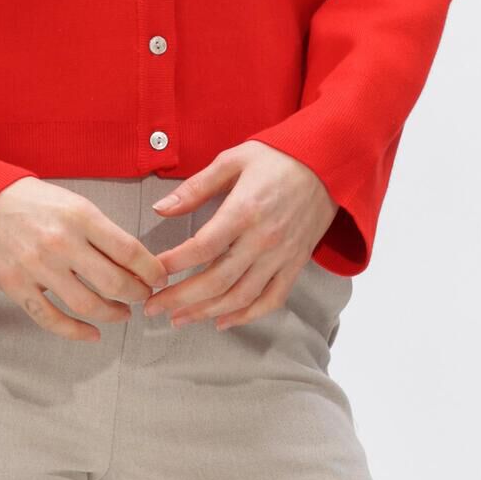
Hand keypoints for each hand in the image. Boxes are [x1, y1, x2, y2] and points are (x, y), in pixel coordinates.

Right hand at [0, 180, 171, 340]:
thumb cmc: (27, 200)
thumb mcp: (70, 202)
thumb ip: (99, 230)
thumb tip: (132, 260)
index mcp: (80, 216)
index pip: (130, 251)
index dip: (152, 270)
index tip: (159, 277)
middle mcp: (61, 243)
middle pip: (114, 283)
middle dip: (137, 294)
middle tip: (143, 296)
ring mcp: (37, 267)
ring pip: (88, 305)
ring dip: (113, 314)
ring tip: (122, 313)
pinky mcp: (16, 286)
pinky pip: (51, 319)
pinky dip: (76, 332)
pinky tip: (92, 334)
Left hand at [142, 143, 337, 328]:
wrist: (329, 164)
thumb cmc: (278, 158)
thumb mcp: (233, 160)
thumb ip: (196, 187)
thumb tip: (161, 208)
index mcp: (244, 211)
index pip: (202, 248)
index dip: (173, 264)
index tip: (151, 274)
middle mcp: (263, 239)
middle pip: (217, 280)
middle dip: (180, 299)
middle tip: (153, 308)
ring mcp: (282, 256)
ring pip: (241, 297)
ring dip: (206, 312)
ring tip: (179, 319)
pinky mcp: (295, 264)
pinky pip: (271, 299)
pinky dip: (247, 316)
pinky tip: (222, 322)